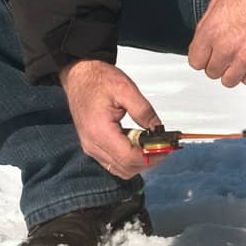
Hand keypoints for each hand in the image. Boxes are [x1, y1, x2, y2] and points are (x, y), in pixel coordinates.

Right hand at [60, 59, 163, 177]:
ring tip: (154, 146)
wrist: (79, 76)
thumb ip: (143, 110)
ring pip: (120, 169)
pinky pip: (113, 163)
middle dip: (148, 161)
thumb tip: (158, 129)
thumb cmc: (97, 80)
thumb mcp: (125, 88)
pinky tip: (140, 145)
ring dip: (139, 162)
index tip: (166, 148)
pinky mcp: (92, 146)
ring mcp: (91, 147)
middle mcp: (92, 144)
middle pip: (125, 168)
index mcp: (99, 130)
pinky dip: (129, 160)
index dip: (150, 156)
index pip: (128, 157)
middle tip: (165, 148)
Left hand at [188, 0, 245, 87]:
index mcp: (211, 32)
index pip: (195, 62)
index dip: (202, 57)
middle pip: (211, 72)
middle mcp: (225, 48)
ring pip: (228, 81)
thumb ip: (205, 28)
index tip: (207, 55)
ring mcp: (244, 59)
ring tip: (238, 59)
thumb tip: (202, 43)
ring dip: (232, 71)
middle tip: (226, 53)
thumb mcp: (217, 4)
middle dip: (217, 63)